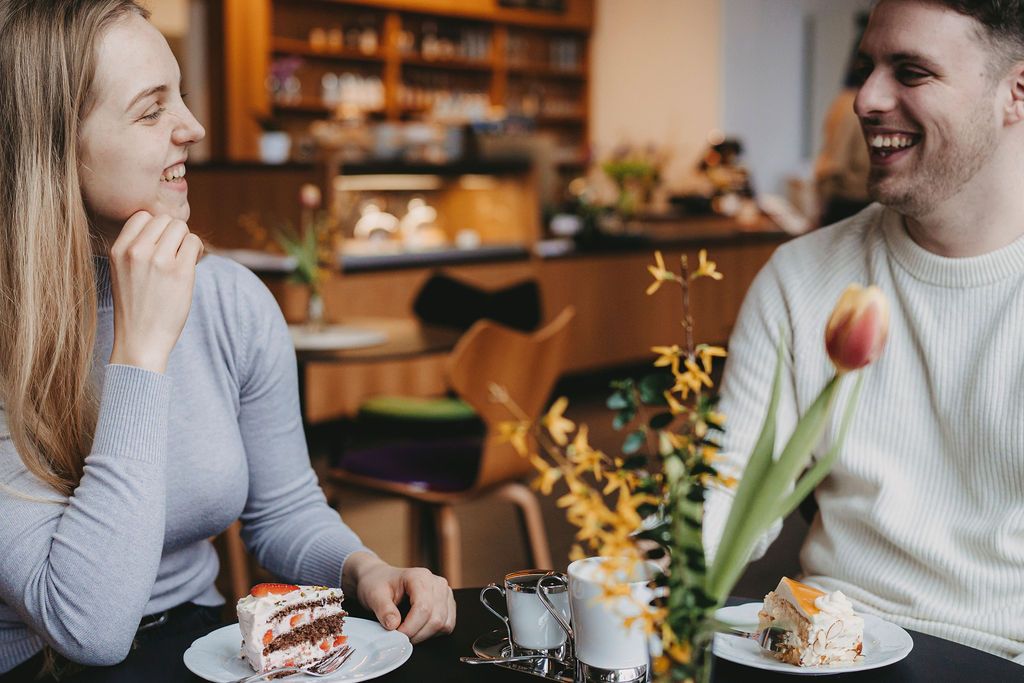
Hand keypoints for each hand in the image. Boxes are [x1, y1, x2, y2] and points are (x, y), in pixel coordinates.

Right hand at [108, 211, 203, 373]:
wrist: (141, 340)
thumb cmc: (136, 307)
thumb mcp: (123, 271)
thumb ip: (137, 247)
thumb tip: (167, 225)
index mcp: (118, 250)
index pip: (142, 216)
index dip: (156, 228)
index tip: (160, 246)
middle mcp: (136, 251)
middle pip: (165, 219)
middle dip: (174, 234)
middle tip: (175, 255)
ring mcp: (159, 260)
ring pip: (181, 227)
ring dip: (186, 241)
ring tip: (182, 261)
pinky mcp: (180, 272)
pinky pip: (195, 242)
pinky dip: (196, 252)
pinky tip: (190, 267)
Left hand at [342, 551, 455, 643]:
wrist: (380, 579)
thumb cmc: (378, 583)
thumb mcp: (374, 594)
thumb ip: (384, 609)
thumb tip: (394, 625)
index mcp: (420, 577)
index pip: (423, 608)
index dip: (411, 627)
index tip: (396, 634)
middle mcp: (437, 583)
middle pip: (436, 619)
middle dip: (417, 633)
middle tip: (399, 636)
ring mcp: (445, 594)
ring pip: (443, 624)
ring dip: (425, 635)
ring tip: (408, 631)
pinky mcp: (448, 604)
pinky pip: (447, 625)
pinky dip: (433, 633)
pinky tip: (418, 630)